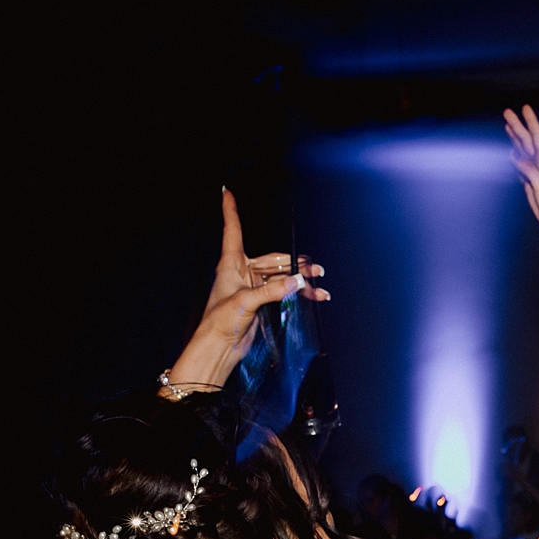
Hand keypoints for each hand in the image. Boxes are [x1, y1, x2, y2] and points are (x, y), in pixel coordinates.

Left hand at [165, 190, 327, 391]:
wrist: (219, 347)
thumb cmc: (219, 322)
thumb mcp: (246, 301)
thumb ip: (273, 290)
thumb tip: (298, 281)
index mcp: (230, 264)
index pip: (233, 230)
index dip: (230, 210)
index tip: (226, 191)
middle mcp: (241, 272)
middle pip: (272, 259)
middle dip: (294, 262)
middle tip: (314, 269)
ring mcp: (252, 287)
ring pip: (281, 276)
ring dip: (300, 280)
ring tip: (319, 283)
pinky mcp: (261, 302)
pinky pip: (283, 291)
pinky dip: (298, 293)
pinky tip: (313, 296)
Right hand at [503, 105, 538, 243]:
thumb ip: (529, 169)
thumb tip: (515, 155)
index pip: (537, 137)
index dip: (530, 122)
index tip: (524, 108)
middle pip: (527, 140)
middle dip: (518, 126)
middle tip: (508, 112)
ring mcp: (536, 173)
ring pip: (523, 150)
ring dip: (516, 137)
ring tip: (508, 126)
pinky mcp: (531, 183)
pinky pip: (521, 164)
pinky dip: (515, 155)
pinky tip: (512, 151)